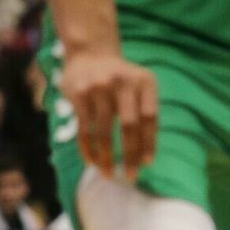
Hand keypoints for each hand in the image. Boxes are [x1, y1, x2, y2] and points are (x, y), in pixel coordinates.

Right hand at [60, 49, 157, 176]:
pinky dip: (88, 147)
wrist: (89, 54)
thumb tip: (144, 155)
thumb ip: (143, 111)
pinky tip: (91, 161)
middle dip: (130, 154)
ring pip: (105, 130)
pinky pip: (85, 128)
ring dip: (107, 156)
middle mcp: (123, 82)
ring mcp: (99, 87)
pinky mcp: (78, 94)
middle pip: (130, 125)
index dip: (149, 143)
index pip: (150, 118)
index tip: (146, 164)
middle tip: (130, 175)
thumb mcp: (138, 86)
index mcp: (145, 81)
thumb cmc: (119, 80)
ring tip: (108, 173)